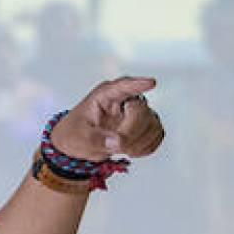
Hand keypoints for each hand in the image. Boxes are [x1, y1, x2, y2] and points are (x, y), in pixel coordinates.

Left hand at [50, 76, 164, 160]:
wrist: (78, 144)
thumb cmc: (76, 132)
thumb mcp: (78, 137)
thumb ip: (96, 139)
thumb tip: (118, 142)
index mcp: (106, 95)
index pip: (124, 86)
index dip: (138, 84)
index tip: (151, 83)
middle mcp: (125, 100)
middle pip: (141, 111)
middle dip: (131, 134)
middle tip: (117, 146)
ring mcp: (138, 112)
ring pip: (152, 124)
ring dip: (139, 143)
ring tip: (120, 149)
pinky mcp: (146, 126)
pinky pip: (157, 135)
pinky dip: (146, 147)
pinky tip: (131, 150)